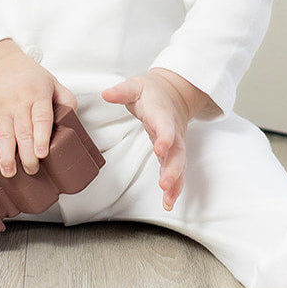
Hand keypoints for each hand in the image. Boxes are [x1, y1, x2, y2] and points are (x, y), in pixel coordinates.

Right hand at [0, 40, 76, 178]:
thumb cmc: (30, 77)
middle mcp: (19, 104)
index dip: (42, 137)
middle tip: (31, 169)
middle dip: (26, 154)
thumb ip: (66, 100)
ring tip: (9, 172)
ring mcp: (3, 110)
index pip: (41, 118)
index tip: (42, 153)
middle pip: (23, 131)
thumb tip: (73, 119)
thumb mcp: (53, 83)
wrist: (0, 64)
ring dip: (6, 155)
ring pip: (3, 134)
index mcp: (38, 96)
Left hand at [101, 69, 209, 210]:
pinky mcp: (173, 152)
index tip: (160, 148)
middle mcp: (173, 131)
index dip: (165, 137)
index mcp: (162, 114)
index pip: (166, 126)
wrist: (174, 92)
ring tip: (168, 199)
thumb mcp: (136, 85)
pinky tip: (168, 202)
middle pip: (177, 151)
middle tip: (164, 184)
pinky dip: (175, 187)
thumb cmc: (152, 91)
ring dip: (175, 182)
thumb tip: (106, 93)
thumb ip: (122, 91)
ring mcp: (176, 143)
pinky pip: (177, 171)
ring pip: (179, 164)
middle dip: (173, 168)